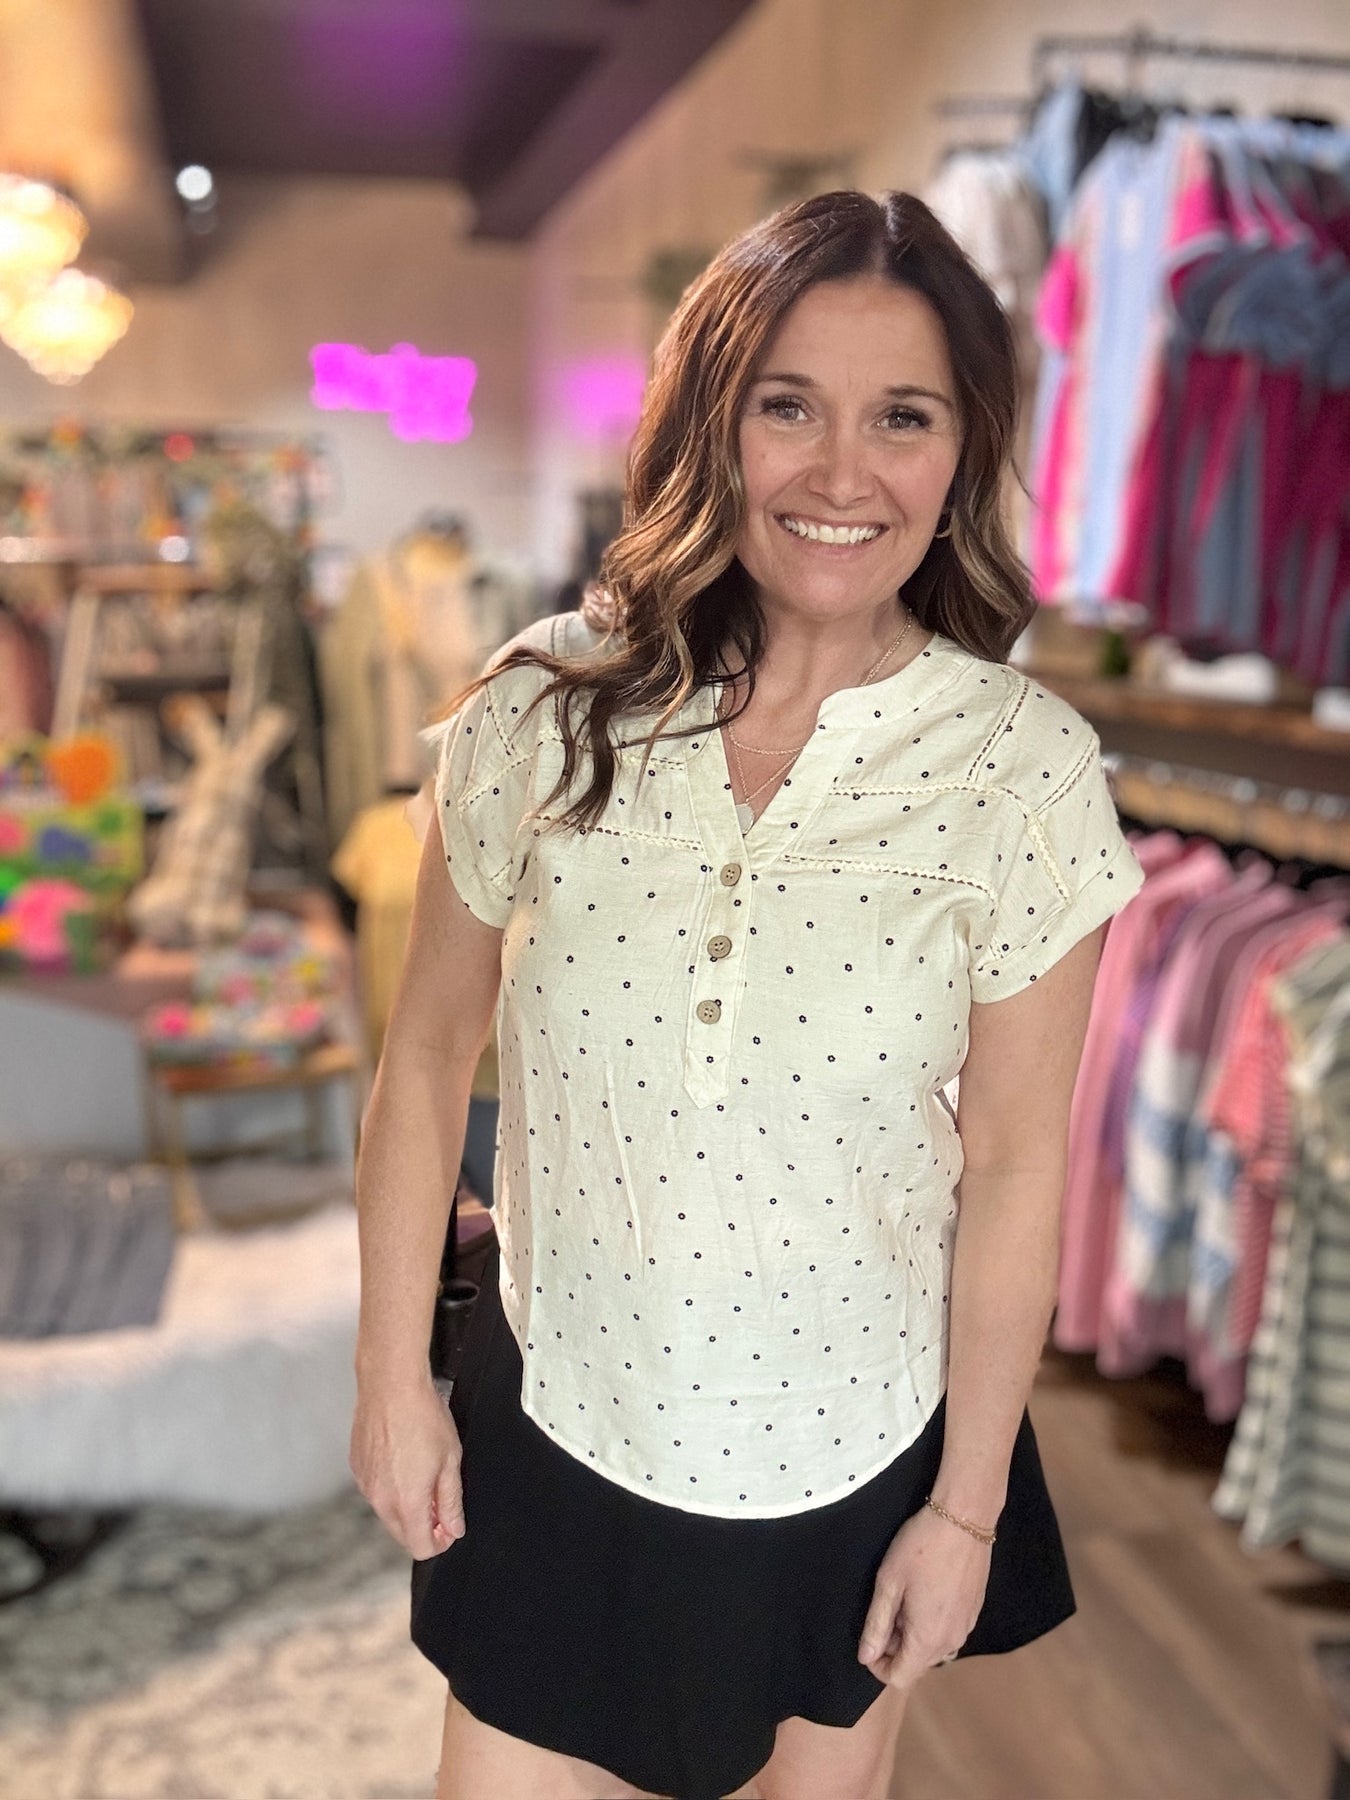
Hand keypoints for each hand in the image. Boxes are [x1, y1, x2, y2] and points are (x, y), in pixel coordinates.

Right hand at [349, 1372, 465, 1559]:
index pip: (420, 1547)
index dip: (440, 1542)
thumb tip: (453, 1528)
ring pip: (388, 1512)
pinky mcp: (357, 1467)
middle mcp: (380, 1499)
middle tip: (441, 1500)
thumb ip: (451, 1501)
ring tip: (424, 1473)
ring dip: (407, 1505)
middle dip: (424, 1525)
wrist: (391, 1384)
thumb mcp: (450, 1460)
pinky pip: (376, 1490)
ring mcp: (365, 1484)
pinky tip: (404, 1460)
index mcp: (407, 1501)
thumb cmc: (422, 1415)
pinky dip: (391, 1486)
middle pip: (402, 1534)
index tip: (450, 1527)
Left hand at [857, 1503, 991, 1687]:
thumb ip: (876, 1624)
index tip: (869, 1640)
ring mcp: (967, 1626)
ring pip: (933, 1647)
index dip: (878, 1666)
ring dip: (913, 1634)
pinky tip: (925, 1589)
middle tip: (885, 1608)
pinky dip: (932, 1622)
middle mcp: (952, 1640)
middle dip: (895, 1646)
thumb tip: (865, 1657)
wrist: (965, 1517)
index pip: (900, 1678)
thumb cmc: (922, 1547)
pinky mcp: (974, 1610)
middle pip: (917, 1663)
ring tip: (904, 1596)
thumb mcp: (889, 1582)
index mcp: (928, 1639)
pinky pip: (948, 1631)